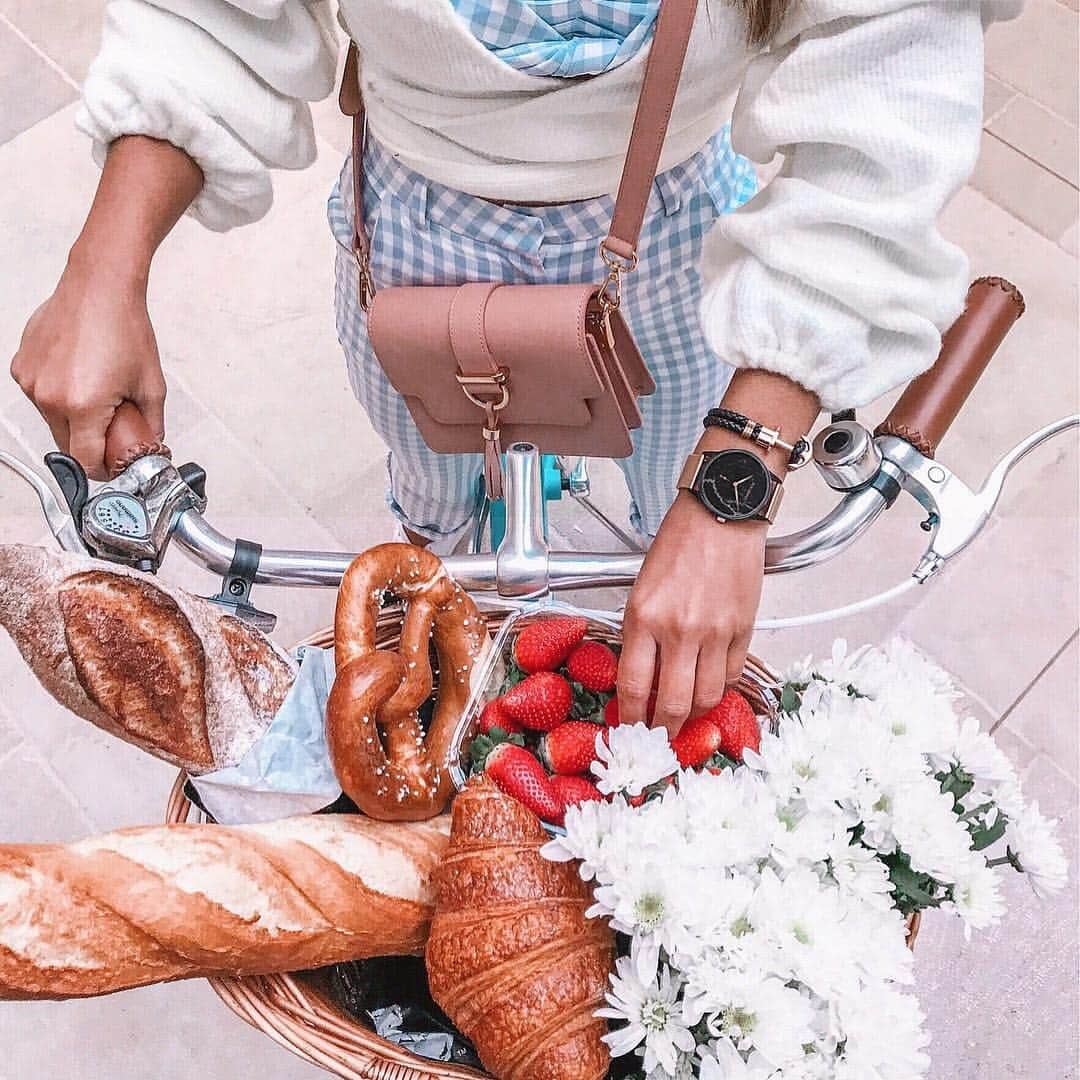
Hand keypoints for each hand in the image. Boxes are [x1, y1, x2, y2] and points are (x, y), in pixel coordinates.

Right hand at [11, 135, 201, 480]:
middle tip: (113, 431)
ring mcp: (30, 380)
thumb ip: (152, 425)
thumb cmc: (126, 329)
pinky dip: (59, 397)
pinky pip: (41, 396)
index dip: (103, 469)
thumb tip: (151, 446)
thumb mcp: (152, 385)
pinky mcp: (21, 366)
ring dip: (73, 420)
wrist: (100, 287)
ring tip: (98, 395)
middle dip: (90, 445)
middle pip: (66, 444)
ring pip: (52, 421)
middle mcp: (49, 396)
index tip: (114, 465)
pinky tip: (80, 376)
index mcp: (82, 405)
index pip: (85, 460)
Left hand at [619, 491, 765, 735]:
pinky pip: (731, 675)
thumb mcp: (642, 587)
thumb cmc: (678, 544)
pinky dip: (719, 688)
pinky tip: (709, 685)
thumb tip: (640, 678)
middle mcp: (679, 629)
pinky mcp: (743, 629)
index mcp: (644, 617)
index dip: (630, 717)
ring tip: (684, 715)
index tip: (629, 729)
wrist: (722, 513)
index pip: (633, 686)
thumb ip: (640, 633)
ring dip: (693, 714)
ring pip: (705, 697)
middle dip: (662, 730)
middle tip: (658, 738)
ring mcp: (715, 632)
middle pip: (671, 705)